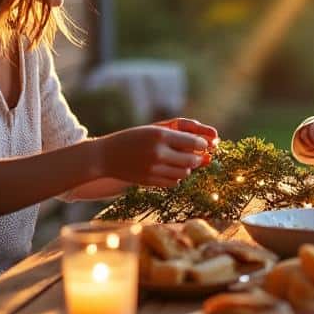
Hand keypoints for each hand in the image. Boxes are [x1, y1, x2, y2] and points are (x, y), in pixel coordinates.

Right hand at [99, 122, 213, 187]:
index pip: (194, 143)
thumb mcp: (154, 130)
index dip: (202, 145)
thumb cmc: (134, 138)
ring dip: (187, 168)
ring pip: (184, 173)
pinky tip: (168, 170)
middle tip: (194, 155)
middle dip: (197, 158)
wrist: (106, 156)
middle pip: (192, 160)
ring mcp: (154, 169)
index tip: (202, 144)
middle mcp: (158, 152)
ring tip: (177, 161)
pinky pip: (174, 183)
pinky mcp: (150, 182)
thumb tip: (207, 145)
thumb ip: (180, 134)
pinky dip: (176, 177)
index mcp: (160, 135)